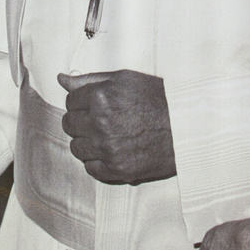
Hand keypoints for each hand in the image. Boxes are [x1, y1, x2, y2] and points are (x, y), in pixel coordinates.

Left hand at [58, 69, 175, 184]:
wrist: (188, 127)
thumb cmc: (159, 99)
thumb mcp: (126, 79)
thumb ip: (90, 79)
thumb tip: (61, 79)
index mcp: (101, 97)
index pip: (70, 101)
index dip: (82, 102)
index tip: (94, 105)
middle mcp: (101, 123)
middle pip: (69, 125)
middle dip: (80, 121)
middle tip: (99, 121)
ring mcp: (108, 149)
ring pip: (77, 148)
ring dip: (87, 142)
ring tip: (106, 136)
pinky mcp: (117, 169)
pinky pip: (90, 168)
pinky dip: (97, 161)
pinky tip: (111, 151)